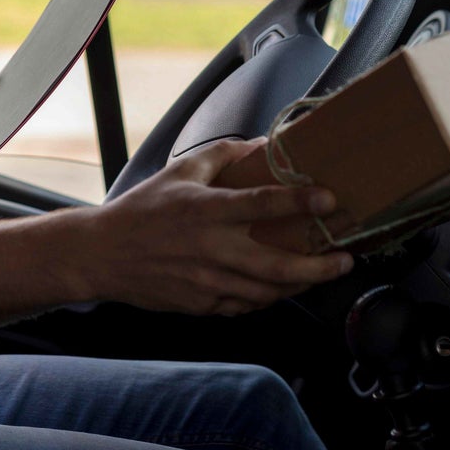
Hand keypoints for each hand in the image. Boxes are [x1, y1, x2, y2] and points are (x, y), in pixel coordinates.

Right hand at [88, 137, 353, 316]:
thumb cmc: (144, 209)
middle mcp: (211, 249)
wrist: (103, 255)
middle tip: (345, 258)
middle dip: (319, 266)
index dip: (300, 201)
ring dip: (300, 284)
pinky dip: (268, 296)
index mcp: (205, 210)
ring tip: (321, 273)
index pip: (262, 205)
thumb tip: (263, 145)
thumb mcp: (179, 170)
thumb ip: (223, 155)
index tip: (329, 198)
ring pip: (268, 292)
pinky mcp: (202, 304)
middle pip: (278, 265)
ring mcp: (207, 281)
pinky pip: (246, 305)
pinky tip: (281, 286)